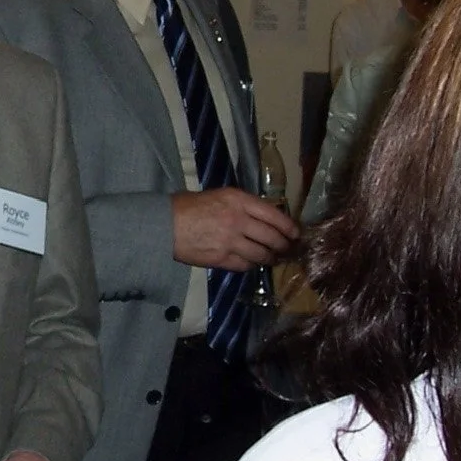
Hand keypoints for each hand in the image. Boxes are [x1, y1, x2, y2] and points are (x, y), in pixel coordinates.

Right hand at [171, 187, 298, 270]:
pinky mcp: (222, 259)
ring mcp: (231, 242)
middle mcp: (239, 220)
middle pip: (272, 237)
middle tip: (286, 249)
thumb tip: (263, 216)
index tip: (295, 233)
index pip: (274, 215)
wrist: (165, 225)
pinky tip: (252, 263)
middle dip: (283, 245)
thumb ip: (242, 205)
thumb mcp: (219, 195)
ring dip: (270, 258)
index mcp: (239, 200)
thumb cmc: (188, 206)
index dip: (289, 227)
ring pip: (262, 254)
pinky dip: (252, 265)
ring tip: (272, 259)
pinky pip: (245, 265)